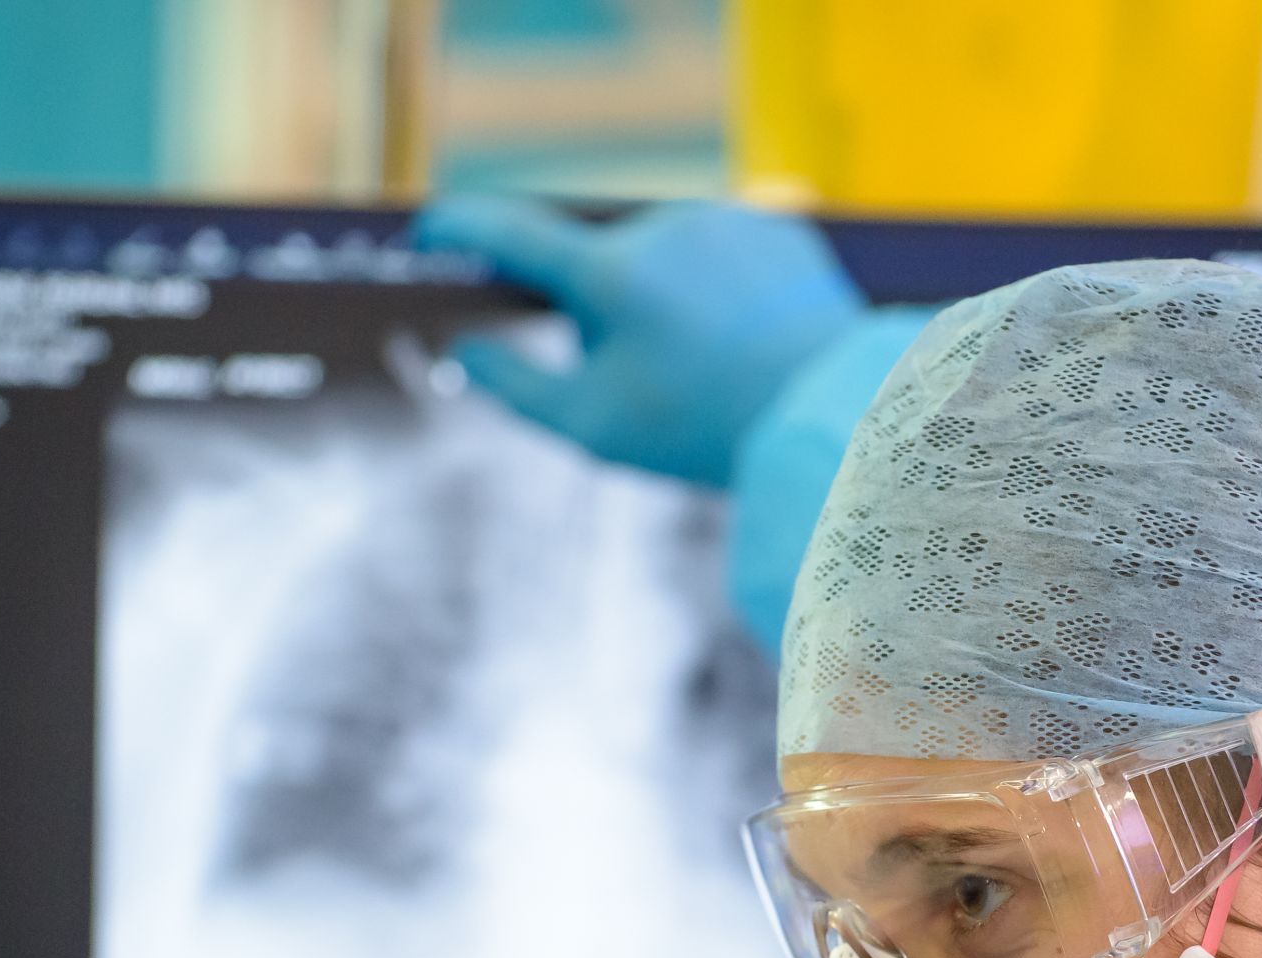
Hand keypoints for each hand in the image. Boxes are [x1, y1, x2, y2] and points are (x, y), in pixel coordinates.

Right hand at [413, 196, 865, 486]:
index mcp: (607, 271)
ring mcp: (724, 221)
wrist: (831, 419)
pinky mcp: (776, 227)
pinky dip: (718, 295)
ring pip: (663, 260)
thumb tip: (462, 349)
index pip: (508, 230)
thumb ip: (512, 385)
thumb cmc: (702, 431)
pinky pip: (722, 256)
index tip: (430, 234)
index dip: (458, 228)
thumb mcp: (591, 426)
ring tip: (705, 370)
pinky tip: (743, 344)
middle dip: (598, 312)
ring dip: (662, 302)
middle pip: (596, 263)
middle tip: (639, 380)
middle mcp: (662, 227)